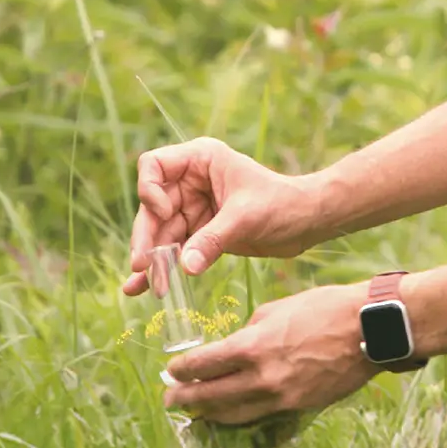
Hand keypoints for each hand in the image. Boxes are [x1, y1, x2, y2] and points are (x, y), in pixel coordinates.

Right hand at [122, 137, 326, 293]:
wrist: (307, 223)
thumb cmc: (283, 204)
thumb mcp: (246, 217)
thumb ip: (214, 239)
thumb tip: (186, 266)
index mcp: (201, 160)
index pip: (153, 165)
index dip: (150, 190)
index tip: (166, 213)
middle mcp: (191, 181)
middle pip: (151, 206)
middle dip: (146, 236)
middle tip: (142, 265)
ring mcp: (193, 207)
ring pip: (159, 232)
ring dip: (151, 259)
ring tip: (143, 287)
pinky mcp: (200, 232)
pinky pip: (172, 249)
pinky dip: (160, 267)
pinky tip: (140, 287)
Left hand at [162, 283, 382, 425]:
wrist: (370, 329)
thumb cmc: (327, 308)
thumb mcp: (280, 307)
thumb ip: (253, 328)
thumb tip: (240, 341)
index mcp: (253, 345)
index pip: (204, 365)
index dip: (183, 370)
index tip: (172, 370)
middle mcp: (262, 376)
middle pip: (211, 396)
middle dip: (185, 398)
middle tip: (169, 398)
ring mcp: (281, 395)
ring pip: (233, 413)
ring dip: (209, 413)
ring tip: (194, 412)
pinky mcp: (299, 405)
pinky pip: (260, 415)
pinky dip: (240, 415)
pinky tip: (230, 414)